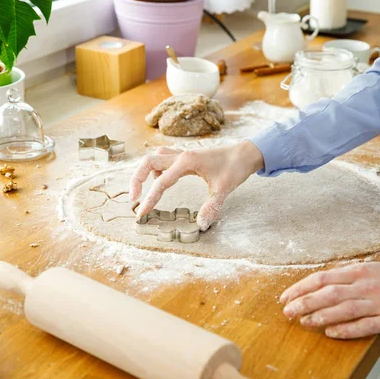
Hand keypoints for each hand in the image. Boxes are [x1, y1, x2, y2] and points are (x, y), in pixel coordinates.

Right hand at [130, 141, 264, 230]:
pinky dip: (157, 169)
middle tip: (134, 198)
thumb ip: (212, 207)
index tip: (141, 213)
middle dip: (136, 179)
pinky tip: (162, 181)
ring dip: (145, 171)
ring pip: (155, 157)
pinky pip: (165, 159)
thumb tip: (201, 226)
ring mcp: (183, 154)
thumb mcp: (224, 188)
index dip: (150, 199)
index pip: (161, 182)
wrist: (246, 153)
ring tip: (146, 191)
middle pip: (148, 161)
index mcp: (187, 162)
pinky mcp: (187, 157)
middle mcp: (181, 155)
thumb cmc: (235, 167)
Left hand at [280, 262, 379, 338]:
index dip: (301, 288)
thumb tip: (319, 283)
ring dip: (320, 316)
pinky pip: (362, 325)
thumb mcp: (369, 269)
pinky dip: (345, 329)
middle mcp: (365, 285)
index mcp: (358, 271)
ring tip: (304, 322)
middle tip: (288, 312)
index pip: (322, 278)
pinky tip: (330, 333)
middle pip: (328, 293)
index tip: (286, 297)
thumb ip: (346, 276)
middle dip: (304, 302)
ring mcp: (376, 302)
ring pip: (342, 309)